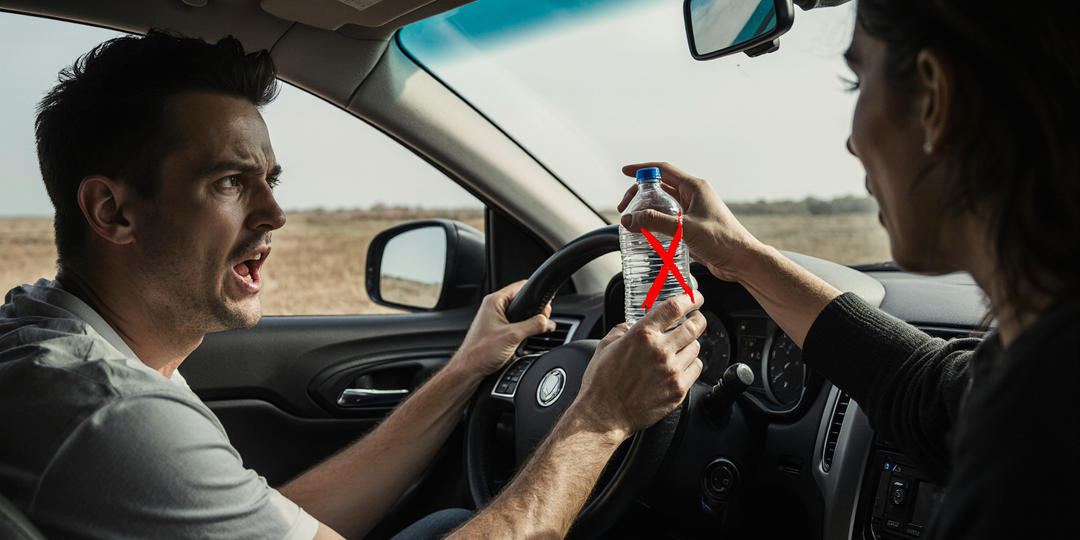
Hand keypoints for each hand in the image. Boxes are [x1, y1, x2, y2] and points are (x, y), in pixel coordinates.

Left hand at [453, 280, 554, 378]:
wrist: (469, 369)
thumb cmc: (480, 352)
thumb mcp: (513, 336)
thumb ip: (533, 326)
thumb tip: (548, 322)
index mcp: (494, 301)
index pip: (521, 286)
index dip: (536, 295)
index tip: (545, 308)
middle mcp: (493, 307)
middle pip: (522, 299)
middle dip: (535, 310)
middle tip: (542, 321)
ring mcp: (494, 318)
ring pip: (519, 313)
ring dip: (529, 320)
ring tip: (534, 329)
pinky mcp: (497, 329)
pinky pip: (515, 323)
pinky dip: (523, 328)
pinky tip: (526, 336)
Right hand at [574, 292, 705, 438]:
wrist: (604, 414)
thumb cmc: (602, 382)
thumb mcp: (605, 345)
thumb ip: (622, 329)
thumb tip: (632, 324)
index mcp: (642, 335)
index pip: (676, 307)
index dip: (691, 298)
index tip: (695, 297)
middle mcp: (660, 350)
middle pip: (695, 326)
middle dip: (698, 319)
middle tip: (695, 319)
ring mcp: (672, 371)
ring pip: (696, 348)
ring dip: (690, 344)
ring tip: (680, 348)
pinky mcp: (678, 390)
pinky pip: (696, 369)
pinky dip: (691, 364)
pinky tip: (679, 365)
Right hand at [619, 162, 762, 281]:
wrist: (742, 261)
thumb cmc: (723, 241)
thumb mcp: (685, 229)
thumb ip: (655, 222)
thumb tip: (629, 218)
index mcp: (695, 187)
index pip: (663, 170)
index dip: (642, 170)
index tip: (625, 172)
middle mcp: (694, 196)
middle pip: (660, 187)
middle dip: (640, 194)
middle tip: (625, 208)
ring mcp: (693, 211)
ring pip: (663, 205)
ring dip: (647, 210)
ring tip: (632, 221)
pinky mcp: (692, 227)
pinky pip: (669, 220)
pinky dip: (655, 223)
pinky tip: (646, 233)